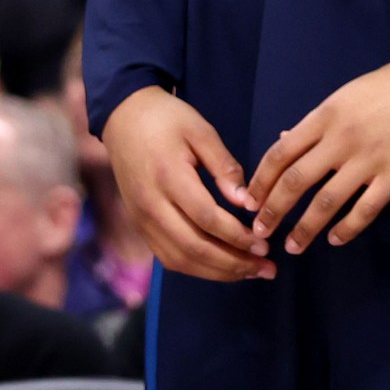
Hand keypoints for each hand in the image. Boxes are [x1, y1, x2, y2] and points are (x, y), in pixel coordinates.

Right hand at [103, 86, 270, 282]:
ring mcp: (141, 219)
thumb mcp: (201, 131)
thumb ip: (225, 167)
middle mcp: (150, 206)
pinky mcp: (139, 225)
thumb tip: (246, 202)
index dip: (237, 237)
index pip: (206, 219)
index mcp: (168, 178)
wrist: (123, 118)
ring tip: (250, 271)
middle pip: (192, 248)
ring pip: (178, 259)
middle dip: (232, 263)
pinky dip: (196, 267)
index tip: (265, 245)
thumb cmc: (167, 119)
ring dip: (216, 272)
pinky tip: (222, 266)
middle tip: (266, 268)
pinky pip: (167, 256)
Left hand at [247, 52, 389, 253]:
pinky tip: (335, 238)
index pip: (281, 153)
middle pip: (296, 182)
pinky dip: (347, 228)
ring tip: (293, 245)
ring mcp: (369, 159)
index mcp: (325, 117)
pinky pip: (366, 209)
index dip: (261, 181)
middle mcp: (341, 140)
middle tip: (260, 232)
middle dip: (273, 211)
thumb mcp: (344, 95)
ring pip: (327, 202)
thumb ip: (315, 123)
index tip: (250, 202)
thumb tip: (283, 141)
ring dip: (305, 229)